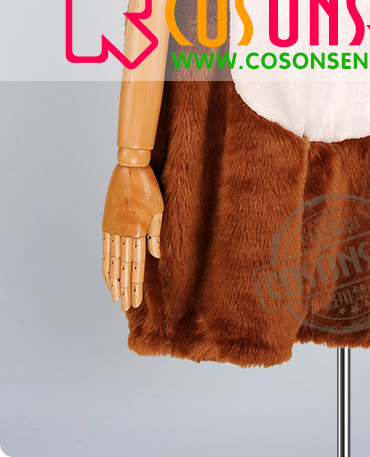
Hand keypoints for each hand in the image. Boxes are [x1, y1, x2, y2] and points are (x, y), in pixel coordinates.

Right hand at [102, 164, 163, 310]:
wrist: (130, 168)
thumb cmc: (149, 187)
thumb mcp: (159, 209)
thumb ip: (156, 234)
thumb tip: (157, 256)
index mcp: (137, 230)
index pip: (136, 265)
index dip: (135, 285)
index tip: (135, 302)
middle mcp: (122, 232)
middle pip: (123, 267)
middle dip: (124, 289)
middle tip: (124, 307)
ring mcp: (112, 229)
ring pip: (112, 261)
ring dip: (113, 280)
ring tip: (115, 297)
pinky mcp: (106, 223)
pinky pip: (105, 249)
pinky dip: (106, 264)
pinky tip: (107, 275)